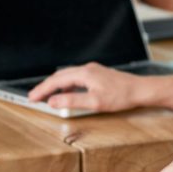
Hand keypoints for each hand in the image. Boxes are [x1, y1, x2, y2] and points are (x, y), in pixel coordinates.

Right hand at [28, 62, 146, 111]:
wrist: (141, 90)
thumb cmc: (121, 96)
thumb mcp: (95, 103)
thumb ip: (72, 101)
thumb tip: (53, 101)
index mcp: (85, 73)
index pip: (57, 80)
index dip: (42, 90)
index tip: (31, 97)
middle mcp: (87, 69)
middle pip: (60, 76)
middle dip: (46, 86)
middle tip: (33, 97)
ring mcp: (93, 70)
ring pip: (68, 76)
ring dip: (56, 85)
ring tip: (46, 96)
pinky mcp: (98, 75)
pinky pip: (76, 77)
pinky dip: (66, 85)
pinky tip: (66, 93)